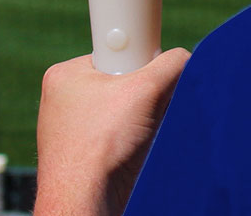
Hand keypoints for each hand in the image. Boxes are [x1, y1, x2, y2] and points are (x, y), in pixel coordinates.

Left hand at [35, 48, 189, 215]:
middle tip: (143, 111)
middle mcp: (65, 98)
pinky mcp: (87, 151)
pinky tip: (134, 150)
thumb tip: (185, 58)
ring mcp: (73, 127)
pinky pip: (122, 132)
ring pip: (126, 108)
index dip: (141, 61)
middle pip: (125, 79)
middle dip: (144, 93)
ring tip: (137, 136)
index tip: (147, 76)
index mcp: (67, 74)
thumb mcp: (146, 90)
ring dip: (143, 118)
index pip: (118, 49)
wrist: (85, 203)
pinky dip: (136, 138)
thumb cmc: (100, 147)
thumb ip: (172, 63)